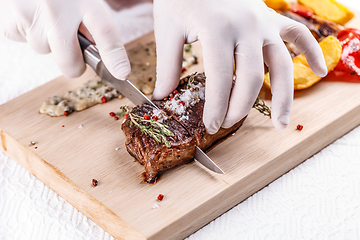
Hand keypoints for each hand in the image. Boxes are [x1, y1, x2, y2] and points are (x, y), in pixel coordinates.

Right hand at [0, 0, 129, 78]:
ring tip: (46, 16)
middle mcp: (58, 9)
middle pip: (69, 61)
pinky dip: (26, 32)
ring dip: (47, 41)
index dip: (114, 56)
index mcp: (85, 0)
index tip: (122, 73)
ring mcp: (32, 15)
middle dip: (74, 65)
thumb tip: (96, 54)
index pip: (104, 32)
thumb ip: (92, 24)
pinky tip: (31, 14)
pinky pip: (22, 40)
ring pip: (44, 50)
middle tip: (72, 49)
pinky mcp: (10, 20)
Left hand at [152, 0, 326, 133]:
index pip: (220, 79)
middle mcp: (246, 27)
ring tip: (281, 123)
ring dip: (283, 96)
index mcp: (217, 30)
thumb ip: (167, 65)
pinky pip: (299, 34)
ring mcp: (263, 22)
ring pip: (281, 64)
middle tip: (227, 124)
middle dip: (240, 107)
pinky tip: (320, 70)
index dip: (216, 107)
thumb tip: (162, 96)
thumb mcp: (168, 29)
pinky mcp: (271, 18)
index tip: (210, 126)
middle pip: (252, 77)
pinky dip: (311, 51)